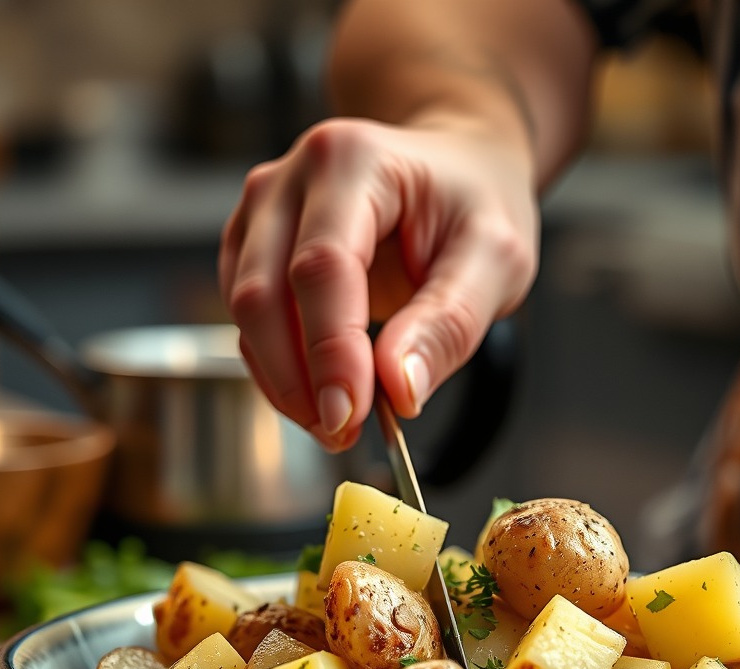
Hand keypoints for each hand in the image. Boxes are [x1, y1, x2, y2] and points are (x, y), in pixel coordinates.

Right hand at [219, 116, 538, 450]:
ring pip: (245, 314)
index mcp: (353, 162)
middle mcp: (289, 180)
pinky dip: (279, 369)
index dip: (330, 351)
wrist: (454, 171)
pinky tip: (321, 395)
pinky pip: (249, 321)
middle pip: (263, 294)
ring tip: (340, 423)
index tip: (348, 417)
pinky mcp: (252, 249)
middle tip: (343, 434)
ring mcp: (261, 213)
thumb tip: (399, 391)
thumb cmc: (476, 206)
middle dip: (298, 380)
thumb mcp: (495, 260)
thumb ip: (449, 324)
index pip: (322, 267)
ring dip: (284, 382)